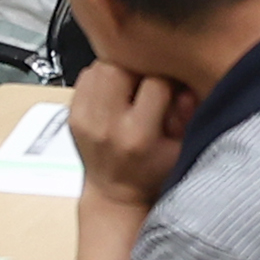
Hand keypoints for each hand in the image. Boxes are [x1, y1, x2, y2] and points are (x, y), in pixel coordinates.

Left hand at [64, 60, 195, 206]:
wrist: (115, 193)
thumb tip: (186, 85)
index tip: (172, 84)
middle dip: (138, 67)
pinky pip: (86, 76)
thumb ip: (187, 115)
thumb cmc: (151, 172)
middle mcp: (106, 127)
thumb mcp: (181, 150)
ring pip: (101, 66)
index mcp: (137, 137)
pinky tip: (114, 92)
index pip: (156, 83)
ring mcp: (84, 120)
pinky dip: (102, 77)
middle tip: (147, 79)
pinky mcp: (72, 115)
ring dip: (119, 68)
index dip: (168, 78)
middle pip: (121, 66)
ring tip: (131, 85)